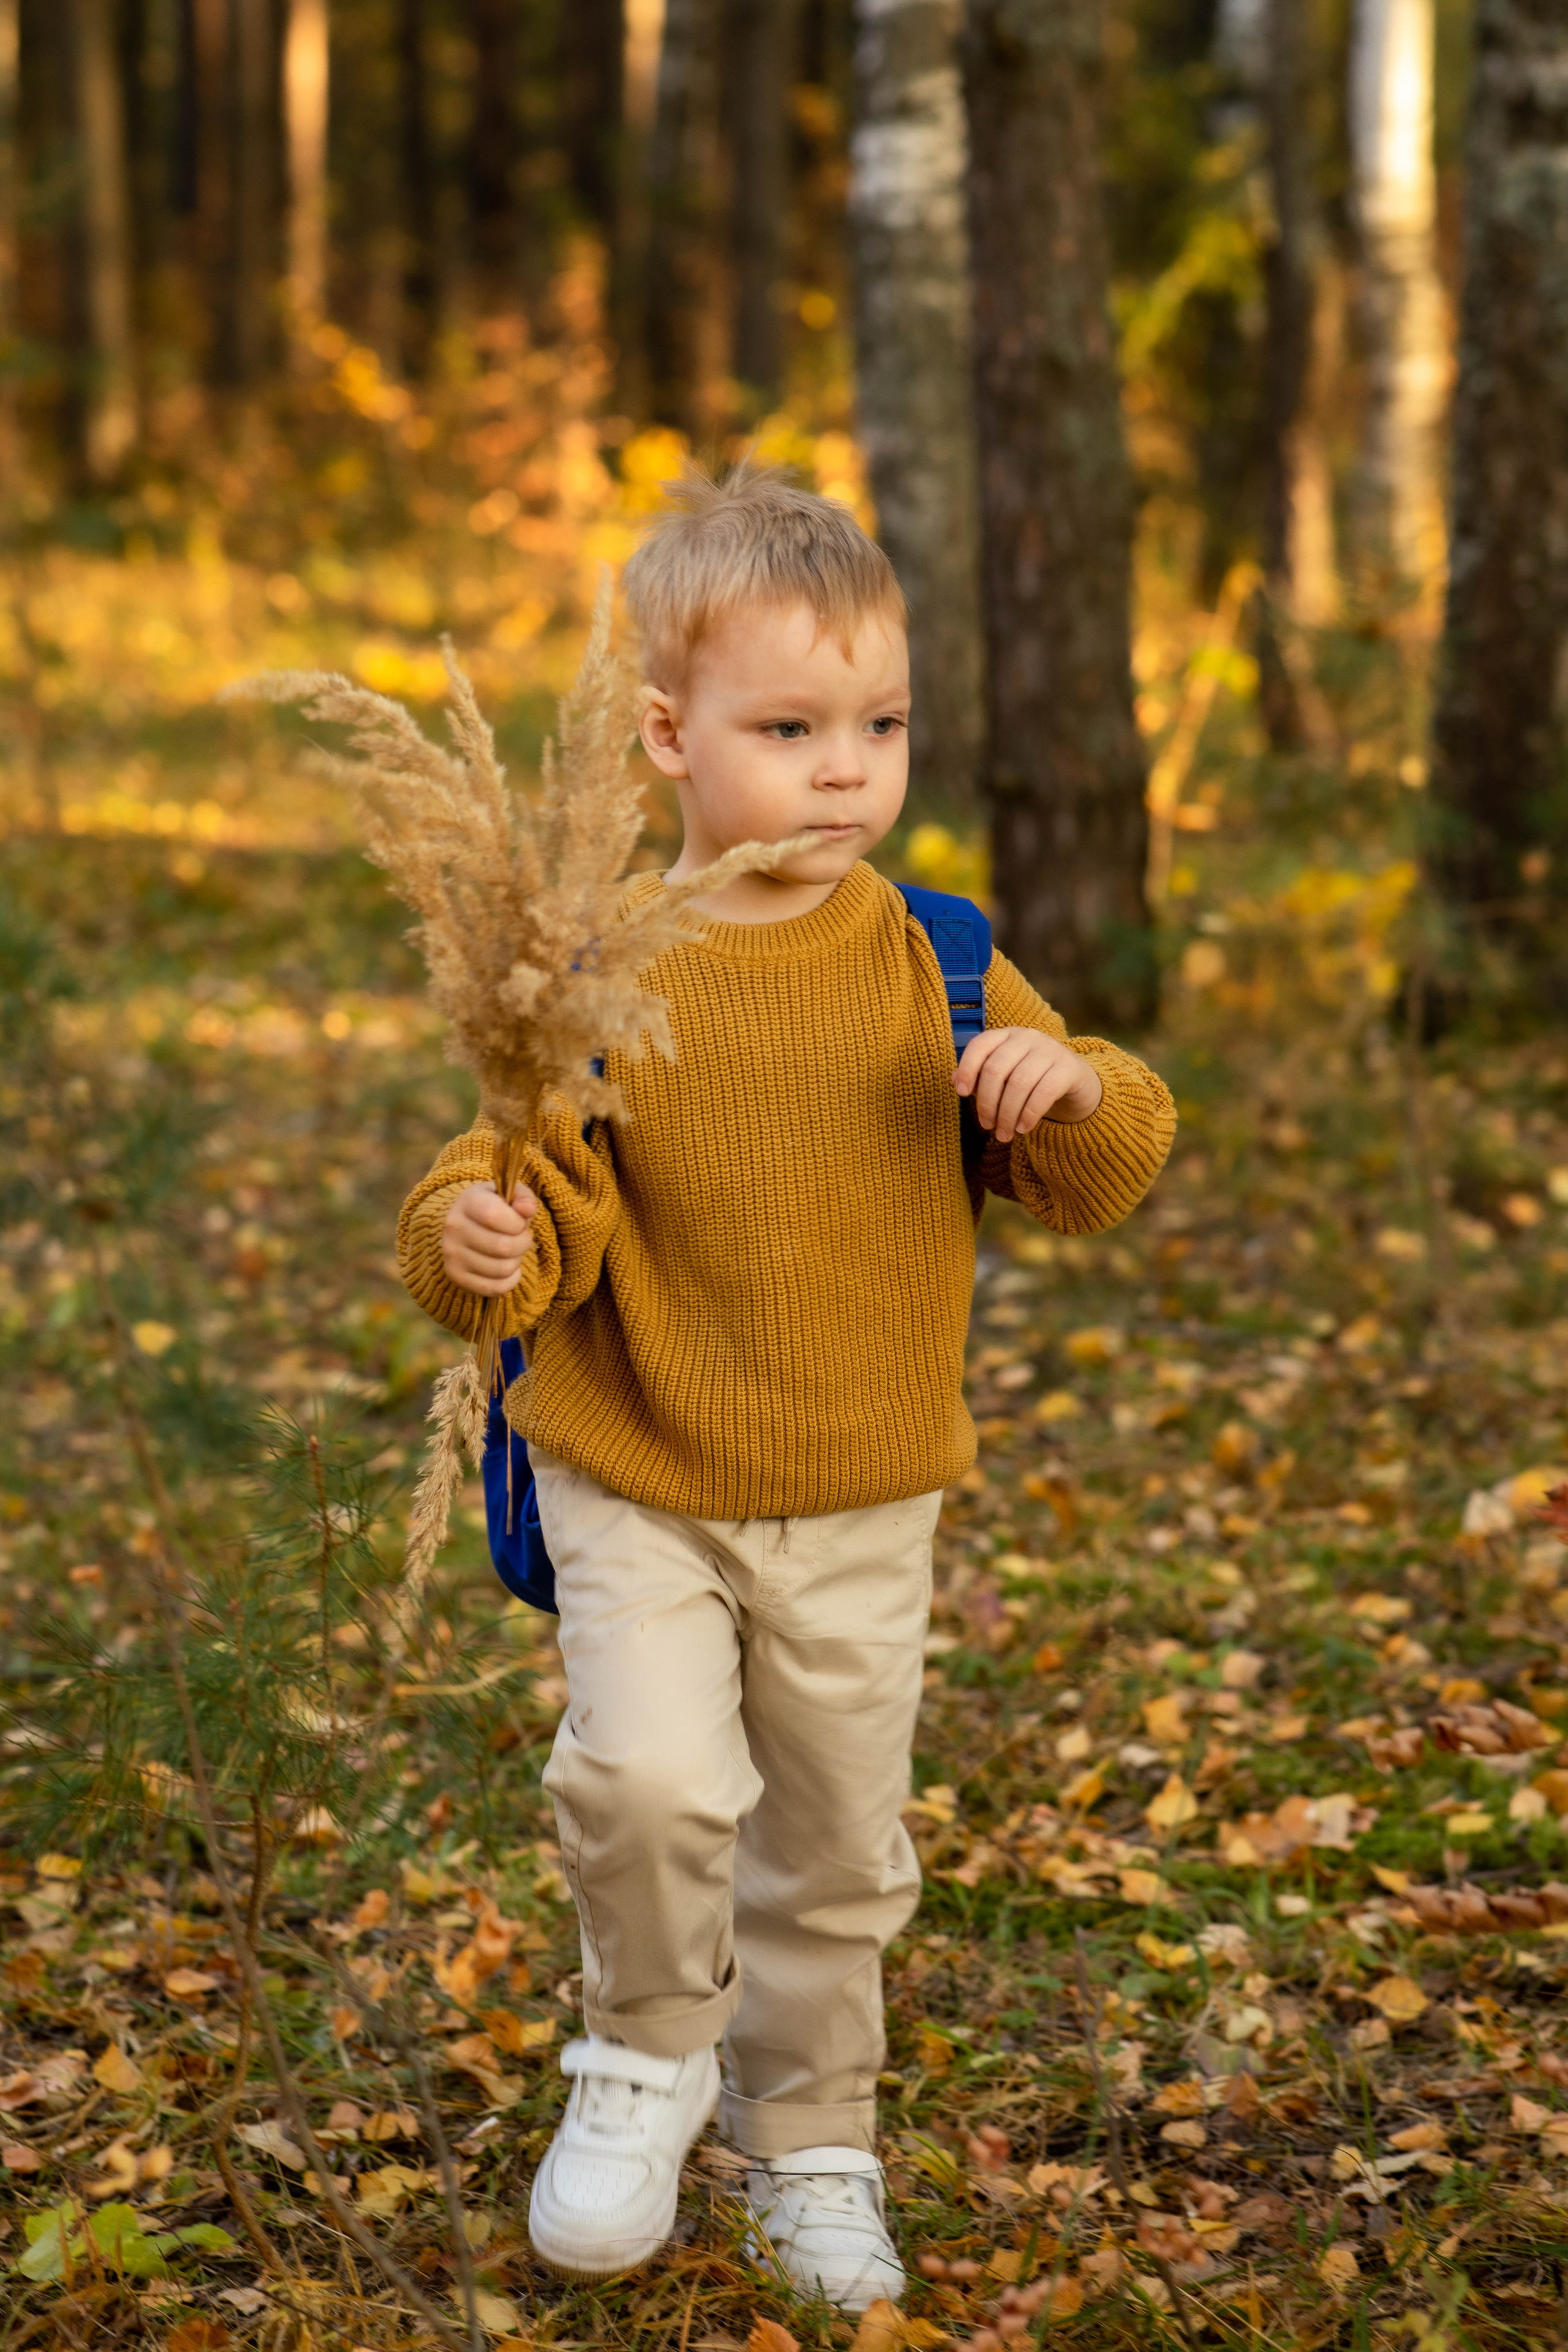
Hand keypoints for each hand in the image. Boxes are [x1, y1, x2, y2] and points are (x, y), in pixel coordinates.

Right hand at [442, 1181, 538, 1294]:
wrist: (465, 1224)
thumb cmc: (493, 1207)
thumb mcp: (508, 1194)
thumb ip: (524, 1198)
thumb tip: (528, 1210)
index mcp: (467, 1202)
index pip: (495, 1217)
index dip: (518, 1223)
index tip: (520, 1221)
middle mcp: (455, 1228)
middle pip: (504, 1247)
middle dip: (523, 1243)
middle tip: (521, 1238)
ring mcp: (453, 1255)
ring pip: (502, 1269)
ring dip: (516, 1261)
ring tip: (511, 1251)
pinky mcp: (457, 1276)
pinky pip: (495, 1288)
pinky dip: (510, 1280)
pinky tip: (507, 1267)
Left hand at [954, 1028, 1102, 1142]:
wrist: (1076, 1083)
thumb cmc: (1031, 1081)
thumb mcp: (1004, 1078)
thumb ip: (979, 1078)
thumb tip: (955, 1081)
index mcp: (1007, 1035)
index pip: (980, 1045)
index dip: (967, 1069)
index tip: (962, 1094)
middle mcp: (1028, 1037)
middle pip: (997, 1069)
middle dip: (987, 1102)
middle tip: (987, 1125)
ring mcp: (1050, 1049)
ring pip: (1019, 1083)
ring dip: (1007, 1114)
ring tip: (1003, 1135)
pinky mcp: (1069, 1068)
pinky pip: (1044, 1093)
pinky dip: (1029, 1114)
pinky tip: (1022, 1128)